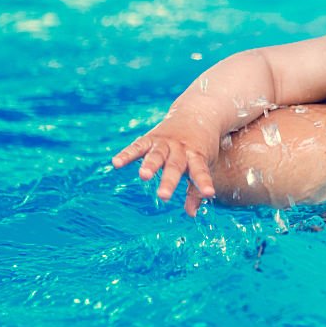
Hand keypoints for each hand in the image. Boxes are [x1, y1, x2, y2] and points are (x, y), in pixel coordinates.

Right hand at [111, 101, 221, 216]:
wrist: (198, 112)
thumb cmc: (202, 145)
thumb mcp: (205, 164)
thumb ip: (196, 189)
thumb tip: (192, 214)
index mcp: (197, 156)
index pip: (201, 171)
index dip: (204, 183)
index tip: (209, 193)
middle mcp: (181, 149)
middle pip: (175, 166)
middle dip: (169, 180)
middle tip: (164, 196)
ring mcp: (165, 142)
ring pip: (156, 155)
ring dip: (150, 165)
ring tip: (143, 176)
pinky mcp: (151, 138)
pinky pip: (138, 146)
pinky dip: (127, 154)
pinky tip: (116, 163)